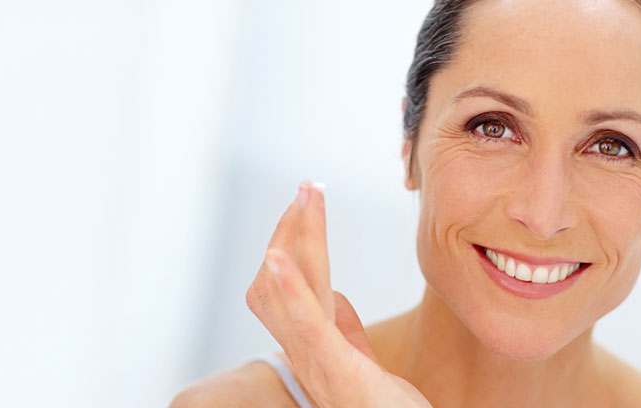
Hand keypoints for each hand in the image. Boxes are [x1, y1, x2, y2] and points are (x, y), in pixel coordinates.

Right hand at [246, 181, 431, 407]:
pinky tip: (277, 256)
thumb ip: (344, 332)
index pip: (290, 283)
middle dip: (290, 229)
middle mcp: (304, 353)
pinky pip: (305, 323)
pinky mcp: (336, 370)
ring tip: (305, 197)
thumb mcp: (363, 365)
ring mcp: (316, 362)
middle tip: (308, 187)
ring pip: (287, 289)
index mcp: (312, 346)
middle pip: (278, 280)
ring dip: (294, 238)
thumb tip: (335, 296)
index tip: (306, 203)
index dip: (291, 242)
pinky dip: (288, 287)